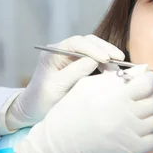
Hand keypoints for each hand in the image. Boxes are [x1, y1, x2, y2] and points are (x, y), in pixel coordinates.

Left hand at [4, 35, 124, 130]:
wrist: (33, 111)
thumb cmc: (41, 100)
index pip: (76, 43)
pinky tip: (112, 70)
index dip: (93, 49)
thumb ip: (74, 72)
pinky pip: (94, 60)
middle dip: (105, 49)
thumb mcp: (56, 87)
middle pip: (88, 42)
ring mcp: (71, 57)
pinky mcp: (78, 66)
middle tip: (120, 58)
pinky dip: (105, 64)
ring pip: (93, 49)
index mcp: (53, 52)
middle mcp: (63, 51)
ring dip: (107, 56)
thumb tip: (95, 61)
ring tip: (118, 67)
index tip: (106, 59)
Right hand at [14, 65, 152, 152]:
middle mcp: (126, 111)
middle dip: (148, 98)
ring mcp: (130, 132)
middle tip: (137, 100)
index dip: (150, 80)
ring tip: (134, 116)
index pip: (149, 82)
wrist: (59, 143)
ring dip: (147, 116)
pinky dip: (147, 134)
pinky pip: (152, 139)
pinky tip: (135, 130)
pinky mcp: (131, 149)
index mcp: (116, 92)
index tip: (145, 82)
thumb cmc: (72, 110)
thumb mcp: (89, 84)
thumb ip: (116, 76)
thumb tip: (141, 70)